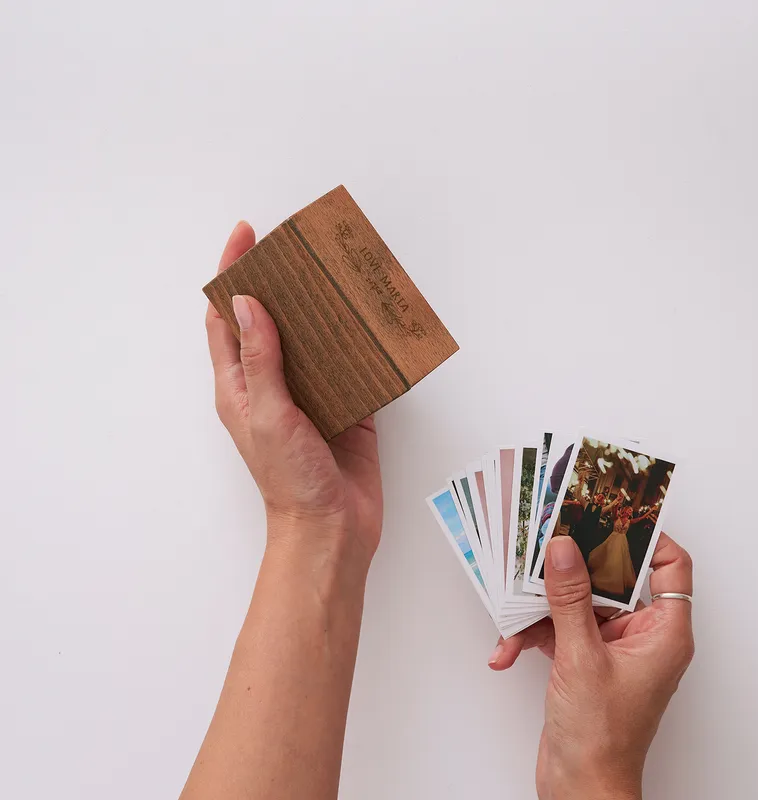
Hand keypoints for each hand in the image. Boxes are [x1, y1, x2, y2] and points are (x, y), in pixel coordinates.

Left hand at [205, 222, 383, 563]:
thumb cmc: (290, 480)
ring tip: (337, 271)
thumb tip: (247, 302)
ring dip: (321, 306)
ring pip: (311, 338)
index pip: (226, 318)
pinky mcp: (345, 407)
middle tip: (302, 246)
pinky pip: (348, 364)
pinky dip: (356, 340)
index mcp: (240, 385)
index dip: (231, 274)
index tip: (247, 234)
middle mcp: (272, 384)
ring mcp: (310, 395)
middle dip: (281, 280)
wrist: (332, 529)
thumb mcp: (268, 414)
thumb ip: (260, 359)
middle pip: (271, 319)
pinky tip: (369, 318)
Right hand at [489, 533, 693, 798]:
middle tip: (543, 545)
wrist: (578, 789)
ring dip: (539, 610)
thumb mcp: (580, 656)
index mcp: (663, 631)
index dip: (645, 535)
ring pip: (576, 602)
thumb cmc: (600, 737)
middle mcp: (641, 634)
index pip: (670, 565)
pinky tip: (508, 650)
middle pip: (610, 577)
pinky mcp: (584, 659)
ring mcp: (610, 647)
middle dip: (570, 569)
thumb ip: (570, 597)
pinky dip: (531, 635)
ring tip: (513, 619)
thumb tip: (563, 548)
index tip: (607, 513)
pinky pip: (558, 628)